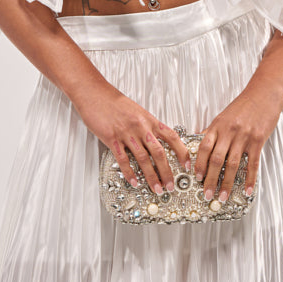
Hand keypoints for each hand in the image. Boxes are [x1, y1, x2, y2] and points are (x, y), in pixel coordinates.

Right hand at [74, 86, 191, 193]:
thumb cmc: (114, 102)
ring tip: (156, 188)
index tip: (187, 164)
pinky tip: (134, 181)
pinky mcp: (112, 139)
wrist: (95, 93)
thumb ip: (146, 126)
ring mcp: (126, 133)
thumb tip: (155, 140)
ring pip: (143, 159)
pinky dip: (130, 172)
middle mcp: (141, 127)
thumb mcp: (137, 111)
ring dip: (151, 176)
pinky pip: (123, 159)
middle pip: (159, 153)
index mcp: (149, 120)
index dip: (182, 152)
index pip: (172, 137)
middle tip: (170, 185)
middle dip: (167, 172)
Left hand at [193, 78, 282, 203]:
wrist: (264, 92)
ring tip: (223, 196)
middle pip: (216, 160)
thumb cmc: (244, 104)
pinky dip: (249, 179)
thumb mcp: (223, 116)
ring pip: (232, 165)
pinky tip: (246, 189)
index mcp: (217, 126)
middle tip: (207, 194)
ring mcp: (244, 137)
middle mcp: (229, 132)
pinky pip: (252, 164)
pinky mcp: (258, 140)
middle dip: (210, 180)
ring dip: (226, 183)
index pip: (204, 148)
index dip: (199, 164)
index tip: (197, 178)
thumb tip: (198, 143)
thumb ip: (212, 131)